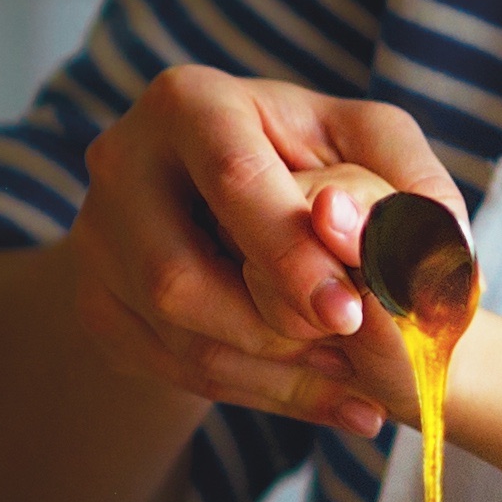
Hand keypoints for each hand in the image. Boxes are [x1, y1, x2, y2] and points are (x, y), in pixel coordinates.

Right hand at [63, 65, 463, 441]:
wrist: (255, 215)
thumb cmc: (326, 168)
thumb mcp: (378, 151)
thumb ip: (405, 183)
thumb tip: (372, 228)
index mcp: (191, 102)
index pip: (232, 180)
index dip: (288, 255)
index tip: (347, 313)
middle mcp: (122, 161)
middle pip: (179, 275)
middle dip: (275, 329)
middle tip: (351, 354)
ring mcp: (96, 237)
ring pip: (174, 333)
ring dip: (272, 372)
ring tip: (352, 382)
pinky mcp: (96, 302)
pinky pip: (169, 368)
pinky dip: (256, 393)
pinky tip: (323, 398)